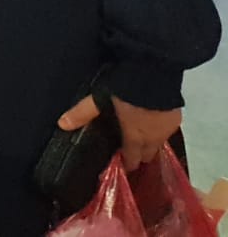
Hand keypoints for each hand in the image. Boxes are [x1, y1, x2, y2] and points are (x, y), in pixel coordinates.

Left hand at [59, 95, 181, 171]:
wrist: (154, 73)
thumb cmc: (125, 89)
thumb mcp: (100, 100)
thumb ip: (83, 113)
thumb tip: (61, 124)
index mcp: (135, 136)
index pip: (133, 158)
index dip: (128, 163)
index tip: (124, 165)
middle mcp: (154, 137)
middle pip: (149, 154)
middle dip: (140, 154)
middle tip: (131, 150)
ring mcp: (168, 128)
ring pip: (159, 144)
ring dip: (151, 142)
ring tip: (142, 137)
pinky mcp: (177, 118)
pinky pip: (168, 131)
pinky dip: (161, 130)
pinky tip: (154, 124)